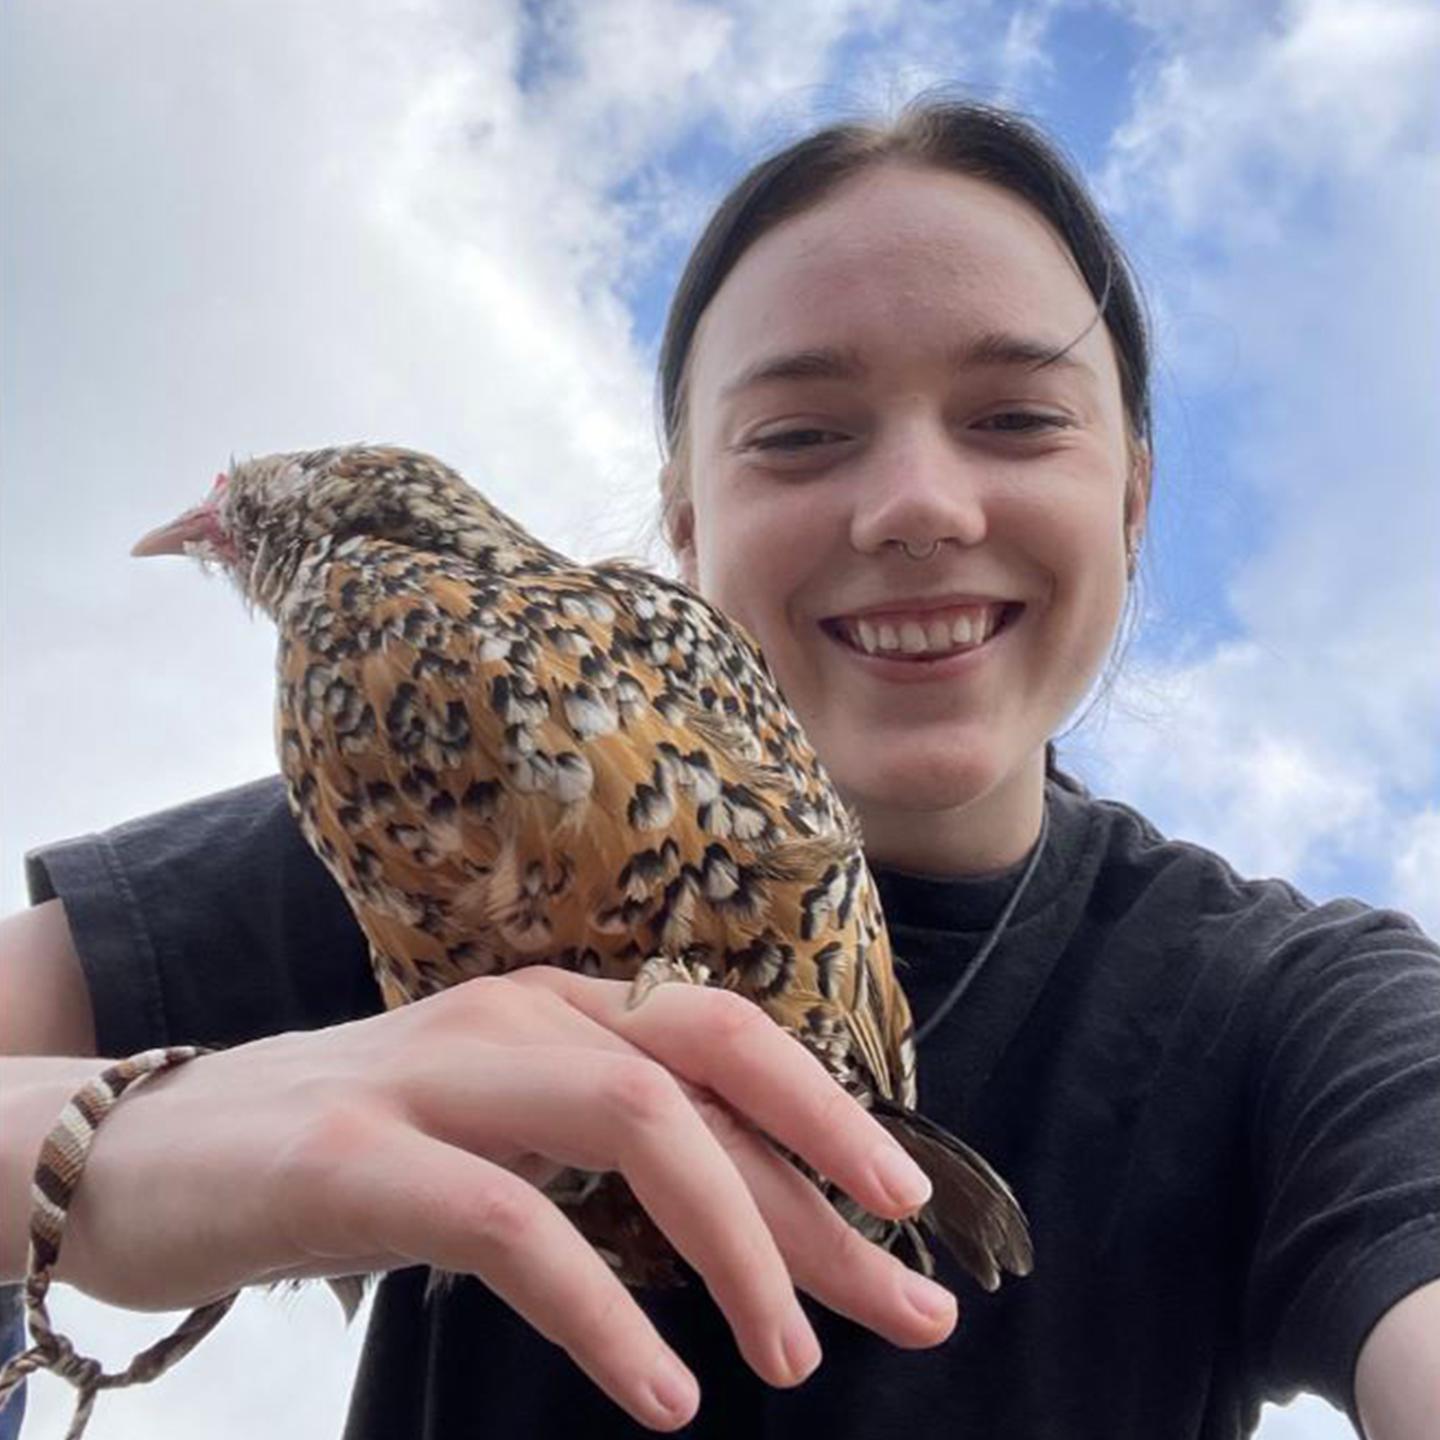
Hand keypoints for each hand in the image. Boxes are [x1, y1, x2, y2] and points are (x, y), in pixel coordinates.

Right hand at [59, 968, 956, 1429]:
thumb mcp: (499, 1143)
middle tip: (910, 1300)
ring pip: (637, 1123)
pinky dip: (605, 1313)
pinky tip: (664, 1396)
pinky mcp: (356, 1156)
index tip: (911, 1218)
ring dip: (738, 1246)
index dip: (830, 1121)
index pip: (728, 1044)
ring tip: (796, 1362)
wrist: (138, 1150)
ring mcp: (435, 1074)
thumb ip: (607, 1163)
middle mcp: (514, 1016)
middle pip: (709, 1071)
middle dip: (823, 1185)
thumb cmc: (344, 1151)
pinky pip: (514, 1224)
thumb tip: (752, 1234)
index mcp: (556, 1008)